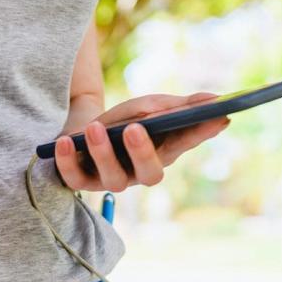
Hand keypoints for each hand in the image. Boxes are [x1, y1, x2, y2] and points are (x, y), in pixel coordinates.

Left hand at [53, 92, 230, 192]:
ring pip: (113, 178)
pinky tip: (64, 142)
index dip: (200, 134)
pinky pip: (74, 179)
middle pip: (150, 174)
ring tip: (94, 128)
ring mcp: (111, 180)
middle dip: (143, 152)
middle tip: (135, 128)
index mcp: (163, 153)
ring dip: (103, 153)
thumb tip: (214, 99)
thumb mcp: (147, 107)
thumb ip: (176, 106)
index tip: (217, 117)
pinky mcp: (82, 182)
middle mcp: (140, 172)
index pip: (185, 144)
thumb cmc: (121, 121)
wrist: (81, 130)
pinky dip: (67, 161)